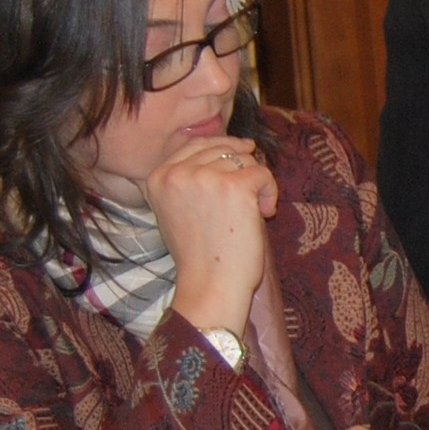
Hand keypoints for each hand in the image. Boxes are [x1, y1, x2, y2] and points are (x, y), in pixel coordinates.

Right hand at [151, 136, 279, 336]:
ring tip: (255, 213)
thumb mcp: (179, 209)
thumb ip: (193, 179)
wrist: (209, 284)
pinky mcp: (233, 185)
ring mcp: (204, 177)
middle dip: (243, 170)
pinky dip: (270, 193)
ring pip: (244, 160)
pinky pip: (262, 173)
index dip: (223, 147)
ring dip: (257, 184)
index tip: (244, 153)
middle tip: (250, 200)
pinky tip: (264, 213)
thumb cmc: (200, 255)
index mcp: (158, 177)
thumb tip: (239, 147)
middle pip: (222, 149)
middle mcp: (177, 172)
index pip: (195, 145)